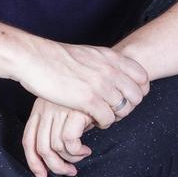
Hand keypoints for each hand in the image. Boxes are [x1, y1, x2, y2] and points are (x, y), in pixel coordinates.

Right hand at [14, 40, 148, 127]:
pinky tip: (93, 121)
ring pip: (124, 109)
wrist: (35, 58)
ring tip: (104, 116)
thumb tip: (115, 69)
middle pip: (137, 96)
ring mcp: (100, 85)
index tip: (129, 97)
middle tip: (116, 110)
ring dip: (115, 116)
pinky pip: (108, 119)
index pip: (142, 76)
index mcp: (111, 57)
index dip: (140, 90)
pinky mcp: (88, 100)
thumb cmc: (57, 57)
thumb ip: (105, 62)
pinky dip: (103, 123)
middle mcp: (110, 70)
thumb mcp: (89, 52)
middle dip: (129, 106)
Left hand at [22, 98, 94, 176]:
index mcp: (40, 107)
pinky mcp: (73, 112)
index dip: (33, 162)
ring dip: (71, 159)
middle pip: (40, 148)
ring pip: (55, 148)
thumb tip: (57, 157)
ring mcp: (58, 110)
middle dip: (54, 166)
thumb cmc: (87, 96)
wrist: (102, 79)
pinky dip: (77, 152)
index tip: (42, 176)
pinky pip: (69, 143)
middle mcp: (46, 109)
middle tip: (69, 171)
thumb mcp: (66, 109)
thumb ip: (58, 127)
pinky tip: (86, 149)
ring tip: (83, 154)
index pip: (28, 140)